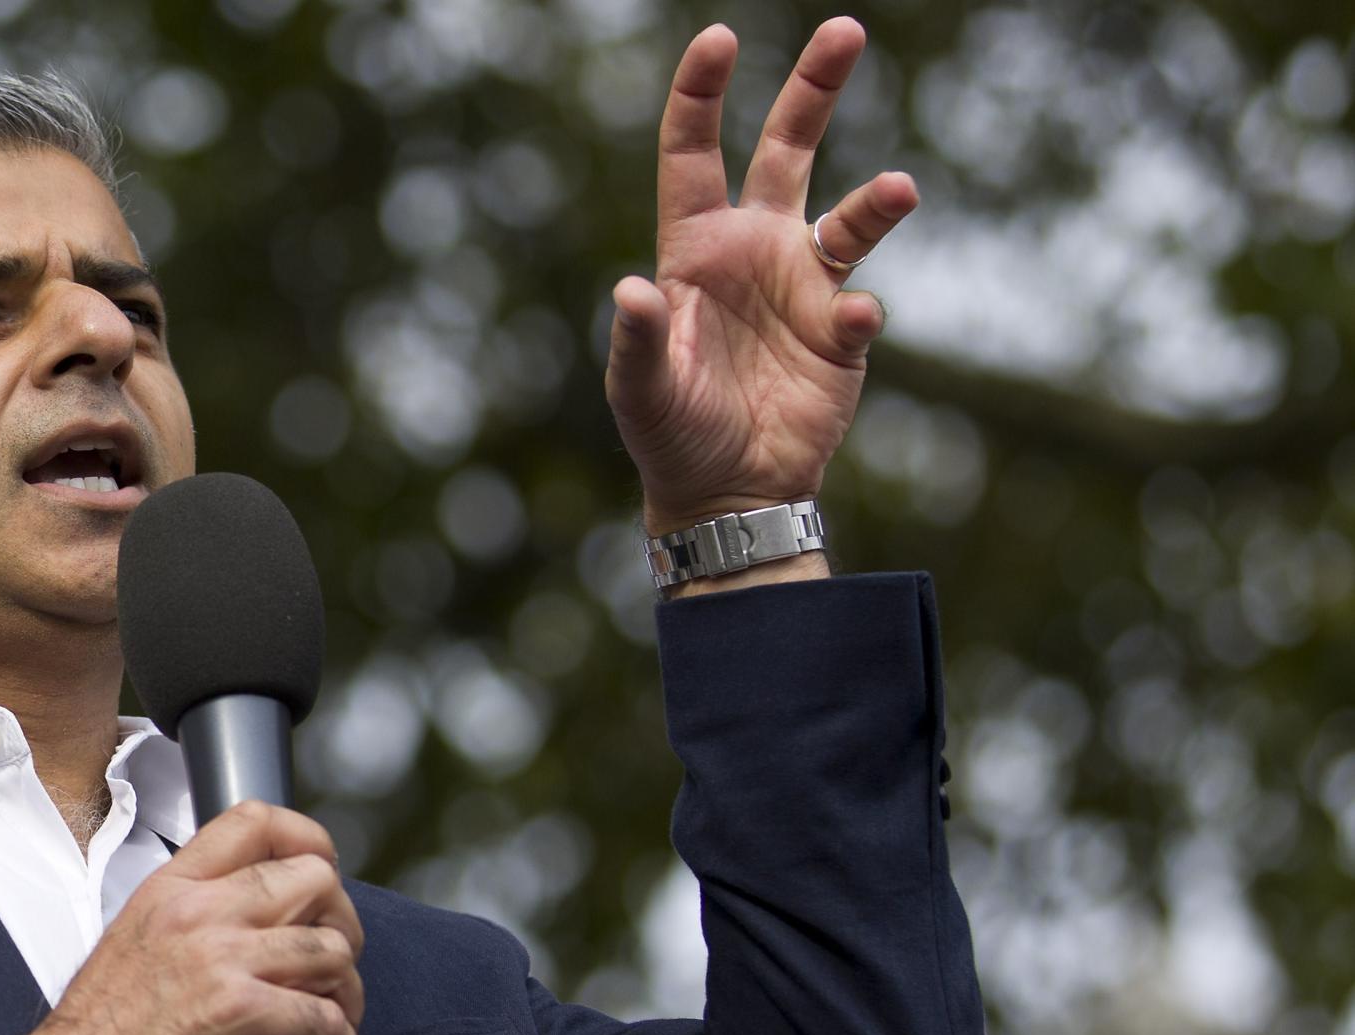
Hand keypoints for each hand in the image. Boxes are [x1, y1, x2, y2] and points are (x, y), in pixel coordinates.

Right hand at [11, 800, 364, 1034]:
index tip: (324, 873)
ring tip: (330, 1029)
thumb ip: (191, 924)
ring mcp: (221, 961)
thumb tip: (257, 932)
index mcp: (170, 892)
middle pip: (314, 880)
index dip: (308, 840)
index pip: (255, 822)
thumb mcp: (132, 948)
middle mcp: (198, 914)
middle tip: (331, 970)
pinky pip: (328, 1021)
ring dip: (346, 997)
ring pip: (333, 949)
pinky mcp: (242, 1016)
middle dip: (342, 927)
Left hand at [606, 17, 916, 535]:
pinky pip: (859, 307)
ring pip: (850, 216)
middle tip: (845, 29)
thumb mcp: (641, 390)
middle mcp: (755, 251)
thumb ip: (639, 339)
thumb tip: (630, 291)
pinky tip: (853, 326)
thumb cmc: (670, 434)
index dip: (701, 96)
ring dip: (877, 202)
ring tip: (900, 190)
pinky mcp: (841, 334)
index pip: (695, 155)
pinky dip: (861, 313)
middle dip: (814, 89)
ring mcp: (803, 287)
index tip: (718, 40)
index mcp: (694, 250)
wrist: (727, 492)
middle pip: (787, 150)